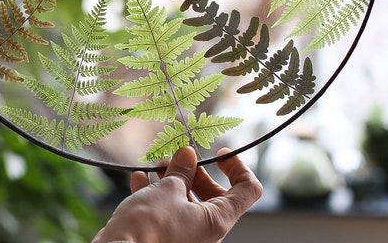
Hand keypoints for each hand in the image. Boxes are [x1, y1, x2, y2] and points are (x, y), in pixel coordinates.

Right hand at [92, 147, 261, 242]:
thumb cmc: (149, 223)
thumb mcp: (168, 189)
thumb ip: (182, 170)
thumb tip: (188, 155)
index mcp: (217, 220)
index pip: (247, 191)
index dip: (237, 167)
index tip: (219, 152)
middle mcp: (206, 231)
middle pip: (214, 193)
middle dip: (195, 170)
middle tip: (177, 157)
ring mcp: (186, 234)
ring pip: (188, 200)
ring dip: (173, 178)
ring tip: (157, 165)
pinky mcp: (166, 236)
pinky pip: (168, 210)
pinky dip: (156, 192)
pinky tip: (139, 178)